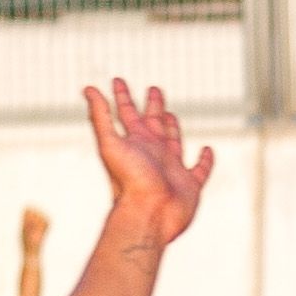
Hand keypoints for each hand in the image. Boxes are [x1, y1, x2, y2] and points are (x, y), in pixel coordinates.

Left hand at [83, 78, 214, 243]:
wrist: (149, 215)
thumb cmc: (129, 181)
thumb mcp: (111, 143)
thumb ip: (101, 116)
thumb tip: (87, 88)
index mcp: (135, 142)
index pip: (126, 112)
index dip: (121, 95)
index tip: (117, 80)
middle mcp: (152, 152)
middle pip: (152, 122)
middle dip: (152, 105)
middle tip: (153, 89)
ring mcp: (171, 167)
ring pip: (173, 141)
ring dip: (172, 127)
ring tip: (171, 115)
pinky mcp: (190, 183)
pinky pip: (201, 168)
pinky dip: (205, 159)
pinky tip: (207, 151)